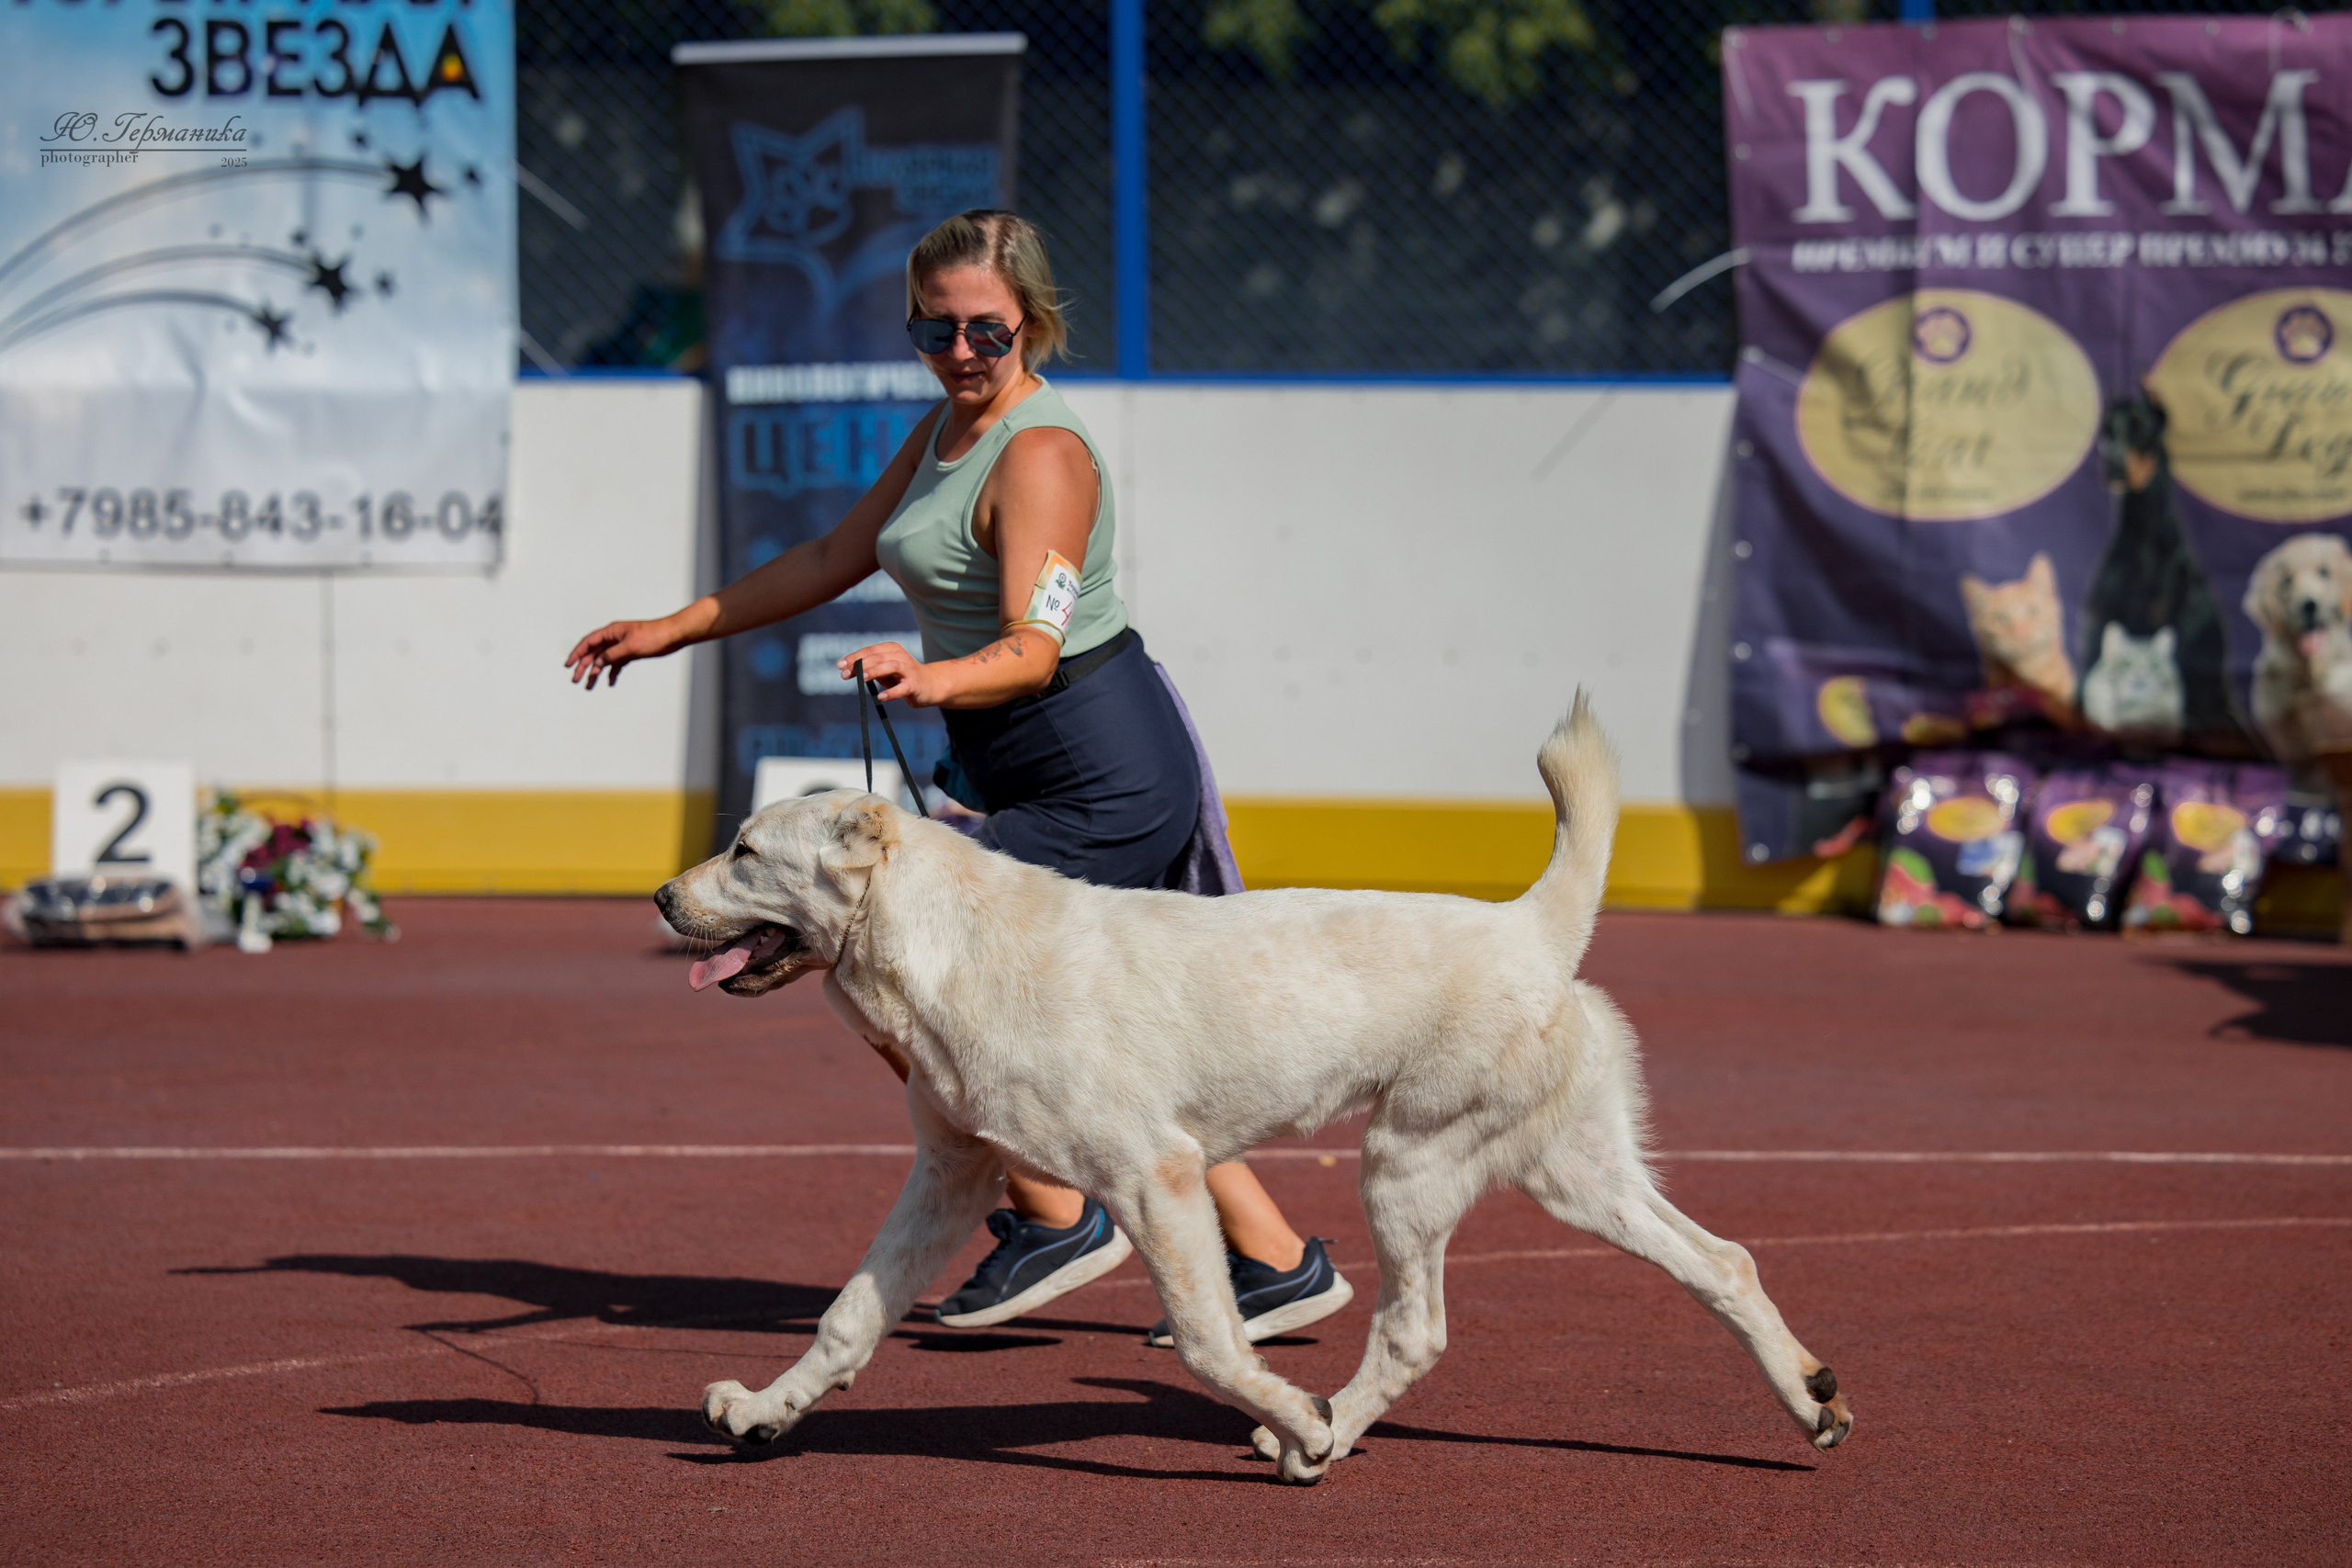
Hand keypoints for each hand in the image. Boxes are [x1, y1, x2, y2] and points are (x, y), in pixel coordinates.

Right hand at [566, 617, 681, 689]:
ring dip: (596, 672)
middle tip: (575, 679)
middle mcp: (614, 638)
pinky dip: (612, 672)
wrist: (673, 635)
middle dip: (583, 666)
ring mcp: (622, 645)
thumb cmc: (653, 636)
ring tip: (589, 686)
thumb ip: (612, 655)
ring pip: (605, 660)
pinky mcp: (631, 652)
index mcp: (611, 632)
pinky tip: (610, 682)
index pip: (588, 642)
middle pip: (594, 653)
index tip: (568, 665)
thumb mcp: (630, 647)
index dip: (576, 653)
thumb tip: (597, 663)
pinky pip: (617, 663)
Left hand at [838, 641, 944, 706]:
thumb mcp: (883, 670)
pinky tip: (880, 697)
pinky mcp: (915, 685)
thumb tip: (846, 671)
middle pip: (878, 657)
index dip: (854, 657)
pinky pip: (902, 688)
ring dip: (875, 671)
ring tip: (862, 678)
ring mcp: (909, 670)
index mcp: (891, 649)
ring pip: (891, 666)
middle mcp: (900, 656)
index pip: (870, 651)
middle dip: (860, 665)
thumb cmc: (901, 676)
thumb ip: (868, 668)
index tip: (840, 666)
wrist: (929, 685)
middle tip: (845, 675)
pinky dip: (891, 692)